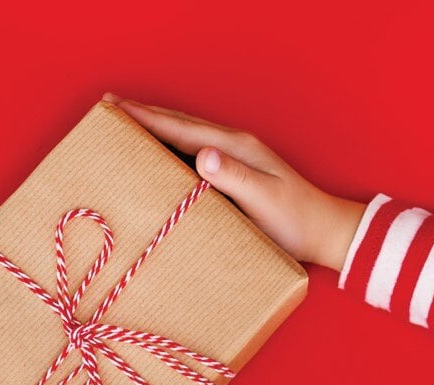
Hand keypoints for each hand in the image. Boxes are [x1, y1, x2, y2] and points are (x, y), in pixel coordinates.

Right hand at [103, 93, 364, 271]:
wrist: (322, 230)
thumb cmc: (294, 220)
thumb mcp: (265, 200)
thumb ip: (236, 177)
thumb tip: (203, 155)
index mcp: (234, 148)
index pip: (182, 130)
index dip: (148, 119)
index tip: (117, 109)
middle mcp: (231, 146)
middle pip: (179, 124)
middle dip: (144, 115)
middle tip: (111, 107)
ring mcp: (232, 157)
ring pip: (184, 135)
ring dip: (154, 127)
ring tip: (126, 122)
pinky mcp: (232, 172)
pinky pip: (191, 152)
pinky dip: (168, 146)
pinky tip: (158, 152)